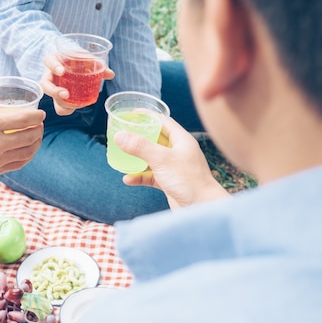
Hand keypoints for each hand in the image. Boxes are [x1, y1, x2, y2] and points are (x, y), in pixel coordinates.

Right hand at [0, 98, 45, 184]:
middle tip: (40, 125)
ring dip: (36, 144)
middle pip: (30, 137)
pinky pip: (18, 164)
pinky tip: (27, 152)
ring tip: (37, 138)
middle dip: (39, 130)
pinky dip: (26, 157)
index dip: (37, 117)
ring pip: (27, 153)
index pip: (24, 120)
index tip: (41, 114)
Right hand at [40, 52, 114, 115]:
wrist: (76, 65)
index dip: (53, 66)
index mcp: (55, 60)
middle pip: (45, 85)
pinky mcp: (59, 99)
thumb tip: (110, 74)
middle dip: (54, 91)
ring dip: (62, 104)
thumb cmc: (79, 59)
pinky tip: (77, 107)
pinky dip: (68, 109)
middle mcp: (51, 75)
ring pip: (52, 99)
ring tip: (75, 104)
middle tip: (66, 94)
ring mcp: (54, 88)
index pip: (48, 60)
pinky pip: (60, 108)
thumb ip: (97, 64)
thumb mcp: (87, 58)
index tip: (62, 71)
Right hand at [114, 117, 228, 207]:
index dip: (147, 116)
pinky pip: (151, 176)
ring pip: (151, 158)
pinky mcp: (169, 182)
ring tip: (121, 156)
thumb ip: (140, 146)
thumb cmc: (188, 181)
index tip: (131, 115)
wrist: (201, 207)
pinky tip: (128, 179)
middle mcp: (178, 152)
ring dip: (136, 158)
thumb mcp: (161, 160)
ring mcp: (173, 168)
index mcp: (181, 140)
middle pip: (155, 139)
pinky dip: (139, 176)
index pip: (163, 122)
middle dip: (138, 138)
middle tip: (122, 135)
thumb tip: (120, 136)